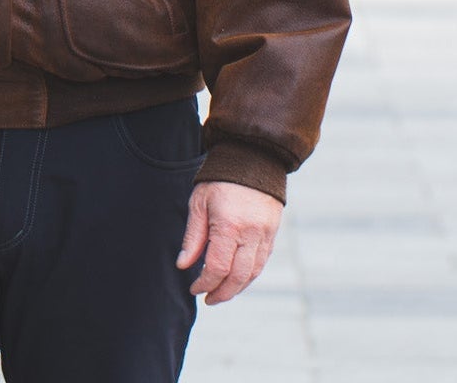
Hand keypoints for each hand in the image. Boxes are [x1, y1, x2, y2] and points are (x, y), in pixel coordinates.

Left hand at [176, 181, 282, 304]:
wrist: (252, 157)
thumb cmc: (219, 179)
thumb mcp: (199, 203)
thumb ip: (193, 236)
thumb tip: (183, 265)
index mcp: (229, 226)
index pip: (217, 268)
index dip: (205, 284)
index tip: (194, 289)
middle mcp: (251, 233)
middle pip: (238, 277)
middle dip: (222, 293)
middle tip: (208, 299)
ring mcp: (265, 234)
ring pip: (252, 273)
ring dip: (236, 288)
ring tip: (221, 293)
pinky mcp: (273, 232)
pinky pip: (262, 262)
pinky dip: (249, 275)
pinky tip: (237, 278)